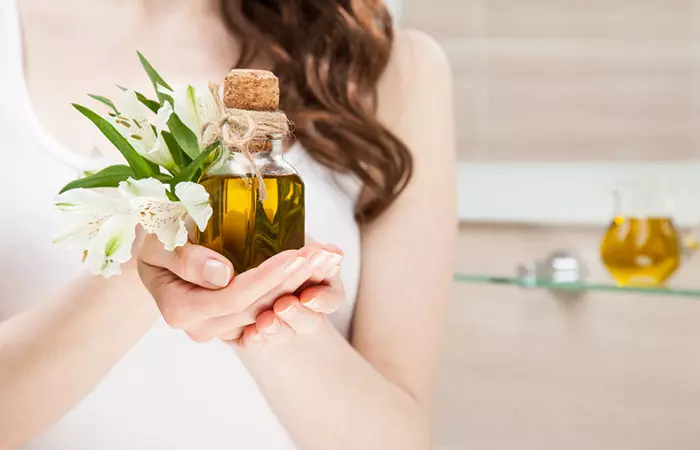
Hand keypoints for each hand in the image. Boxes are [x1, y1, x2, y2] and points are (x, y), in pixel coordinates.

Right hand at [137, 235, 342, 341]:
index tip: (297, 255)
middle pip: (259, 307)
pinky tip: (320, 273)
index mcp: (181, 309)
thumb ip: (183, 257)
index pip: (235, 297)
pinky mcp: (237, 321)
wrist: (158, 248)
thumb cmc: (155, 236)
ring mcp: (221, 328)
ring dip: (302, 285)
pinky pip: (271, 310)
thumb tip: (221, 275)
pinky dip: (297, 292)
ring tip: (329, 259)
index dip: (268, 278)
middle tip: (326, 255)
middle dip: (294, 280)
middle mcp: (203, 327)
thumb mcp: (158, 239)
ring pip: (270, 310)